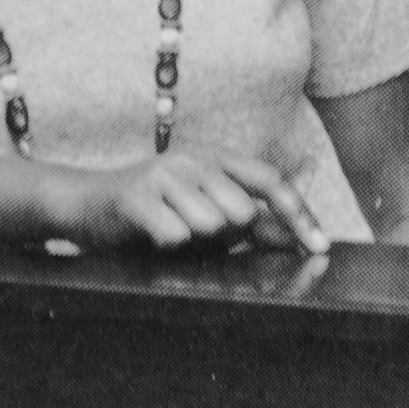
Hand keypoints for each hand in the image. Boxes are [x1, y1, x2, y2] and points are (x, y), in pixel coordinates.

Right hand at [59, 149, 328, 255]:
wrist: (88, 205)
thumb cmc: (156, 213)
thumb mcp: (208, 215)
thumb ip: (253, 226)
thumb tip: (298, 239)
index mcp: (217, 159)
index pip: (271, 182)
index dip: (299, 214)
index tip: (321, 248)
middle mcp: (194, 159)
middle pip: (242, 211)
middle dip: (228, 237)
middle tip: (198, 234)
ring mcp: (164, 173)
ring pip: (210, 226)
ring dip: (195, 241)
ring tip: (171, 230)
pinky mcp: (136, 195)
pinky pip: (176, 235)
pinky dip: (169, 244)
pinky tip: (153, 235)